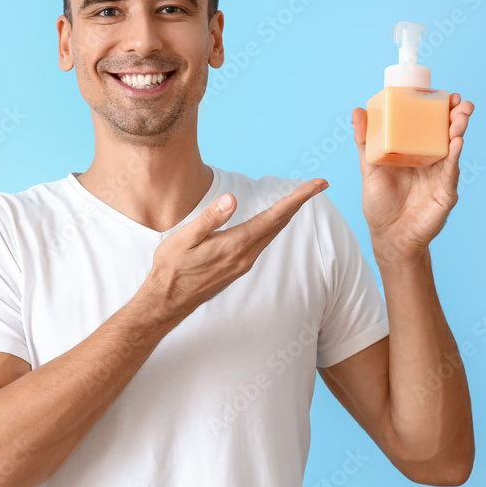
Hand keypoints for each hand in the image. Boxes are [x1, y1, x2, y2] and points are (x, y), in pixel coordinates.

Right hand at [143, 177, 328, 322]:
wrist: (167, 302)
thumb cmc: (171, 268)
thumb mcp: (184, 239)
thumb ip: (209, 219)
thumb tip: (231, 200)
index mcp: (235, 245)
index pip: (274, 216)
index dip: (298, 198)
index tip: (319, 184)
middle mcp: (245, 256)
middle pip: (279, 224)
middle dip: (300, 202)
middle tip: (318, 184)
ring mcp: (243, 264)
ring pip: (272, 234)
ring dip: (287, 214)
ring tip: (299, 197)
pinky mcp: (237, 268)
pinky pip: (262, 242)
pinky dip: (273, 226)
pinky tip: (272, 220)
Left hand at [351, 93, 474, 261]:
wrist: (389, 236)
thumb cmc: (380, 204)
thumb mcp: (369, 168)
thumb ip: (365, 141)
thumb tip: (358, 111)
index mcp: (414, 151)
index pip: (428, 124)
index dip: (437, 108)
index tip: (440, 91)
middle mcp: (430, 160)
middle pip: (446, 132)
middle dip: (455, 114)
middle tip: (457, 100)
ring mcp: (440, 175)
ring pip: (453, 148)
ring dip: (459, 130)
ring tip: (460, 115)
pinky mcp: (445, 191)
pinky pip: (451, 171)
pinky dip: (455, 155)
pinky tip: (457, 142)